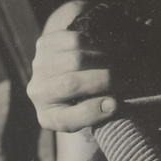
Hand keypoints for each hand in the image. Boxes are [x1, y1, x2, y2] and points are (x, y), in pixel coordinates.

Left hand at [27, 18, 116, 132]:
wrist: (66, 71)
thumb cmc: (86, 97)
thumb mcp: (91, 112)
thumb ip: (100, 112)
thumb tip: (112, 104)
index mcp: (50, 118)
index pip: (67, 119)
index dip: (94, 112)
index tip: (115, 105)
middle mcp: (38, 93)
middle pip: (72, 84)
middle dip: (104, 81)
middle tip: (122, 82)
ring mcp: (38, 67)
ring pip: (76, 59)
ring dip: (102, 60)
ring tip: (113, 65)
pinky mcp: (44, 44)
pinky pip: (74, 41)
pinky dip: (94, 45)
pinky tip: (101, 51)